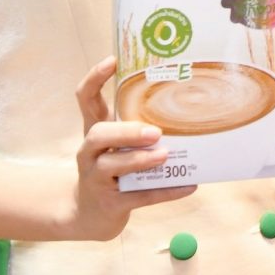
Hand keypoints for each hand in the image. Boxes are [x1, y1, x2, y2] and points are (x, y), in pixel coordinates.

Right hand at [58, 56, 192, 239]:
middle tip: (155, 132)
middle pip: (98, 134)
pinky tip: (189, 186)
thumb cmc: (111, 170)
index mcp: (94, 131)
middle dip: (125, 131)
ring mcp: (96, 178)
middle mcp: (90, 152)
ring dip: (140, 160)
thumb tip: (187, 106)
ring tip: (165, 155)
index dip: (95, 79)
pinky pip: (139, 197)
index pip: (85, 98)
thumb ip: (139, 126)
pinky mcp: (110, 203)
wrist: (89, 214)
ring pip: (112, 165)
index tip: (113, 60)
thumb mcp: (117, 145)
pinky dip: (165, 191)